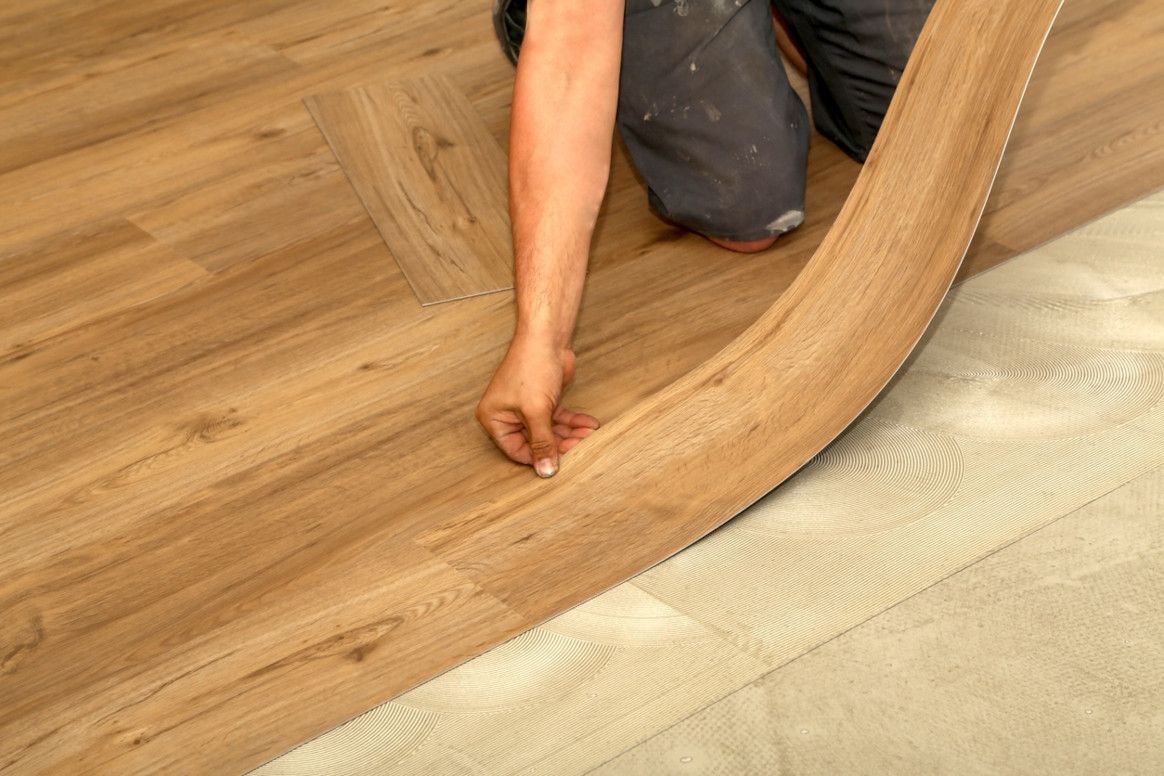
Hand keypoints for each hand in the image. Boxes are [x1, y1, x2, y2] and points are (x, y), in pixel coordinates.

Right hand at [475, 336, 599, 476]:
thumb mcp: (536, 411)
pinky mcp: (543, 400)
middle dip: (560, 444)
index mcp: (494, 419)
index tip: (561, 462)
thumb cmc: (531, 368)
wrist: (547, 337)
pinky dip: (573, 422)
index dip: (539, 457)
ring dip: (570, 434)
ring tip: (589, 435)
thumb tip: (545, 472)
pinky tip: (589, 425)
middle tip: (581, 445)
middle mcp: (507, 416)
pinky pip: (558, 419)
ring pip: (550, 431)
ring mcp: (526, 408)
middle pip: (535, 442)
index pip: (516, 450)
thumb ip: (542, 443)